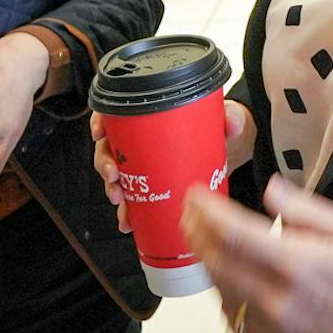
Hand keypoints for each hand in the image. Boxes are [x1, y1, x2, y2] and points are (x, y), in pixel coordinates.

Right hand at [92, 100, 253, 233]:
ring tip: (120, 200)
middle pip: (110, 146)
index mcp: (154, 115)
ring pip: (116, 174)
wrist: (232, 150)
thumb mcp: (228, 117)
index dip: (101, 120)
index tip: (99, 132)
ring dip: (112, 189)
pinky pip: (133, 198)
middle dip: (105, 162)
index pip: (117, 112)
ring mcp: (145, 163)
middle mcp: (144, 138)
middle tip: (114, 175)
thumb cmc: (221, 126)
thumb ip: (231, 117)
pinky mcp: (153, 185)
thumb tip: (231, 123)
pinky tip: (129, 221)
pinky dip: (128, 211)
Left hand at [183, 175, 332, 332]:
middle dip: (197, 234)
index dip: (206, 211)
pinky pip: (238, 326)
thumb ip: (304, 209)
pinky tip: (235, 283)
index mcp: (299, 266)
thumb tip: (270, 186)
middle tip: (192, 214)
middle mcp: (280, 305)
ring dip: (210, 267)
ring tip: (211, 243)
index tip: (194, 195)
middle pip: (216, 265)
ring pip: (221, 297)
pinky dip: (228, 301)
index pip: (231, 233)